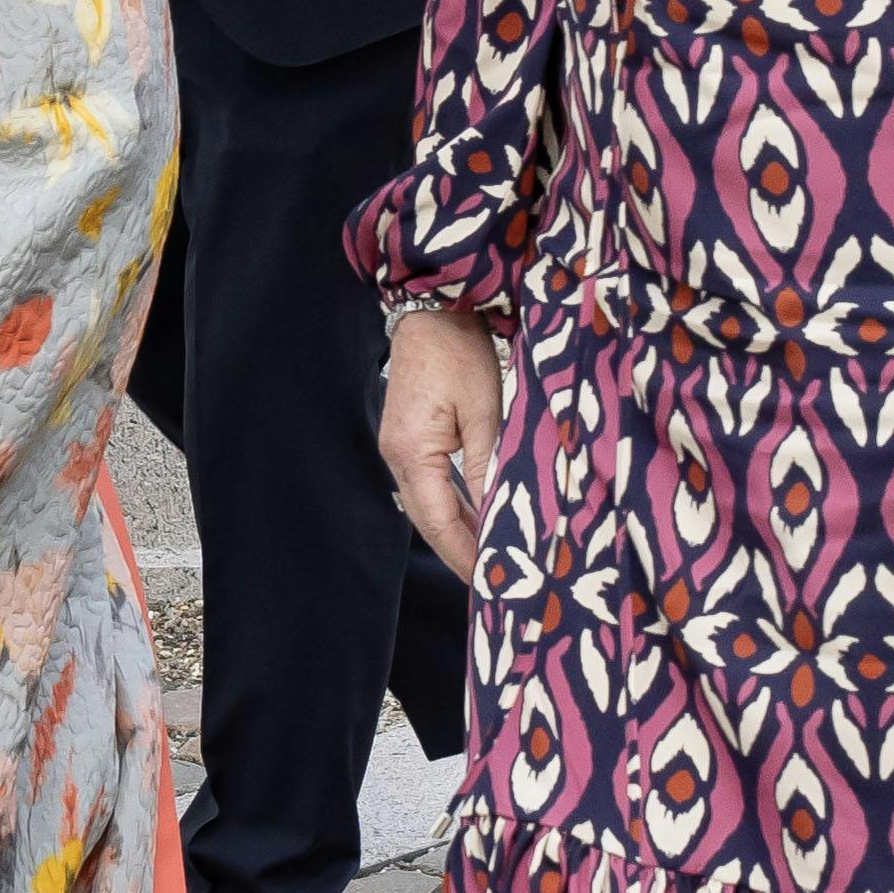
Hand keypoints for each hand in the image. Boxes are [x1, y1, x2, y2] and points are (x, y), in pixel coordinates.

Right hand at [378, 307, 504, 581]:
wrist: (433, 308)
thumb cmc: (460, 352)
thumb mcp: (485, 411)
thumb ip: (487, 469)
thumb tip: (496, 519)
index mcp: (411, 453)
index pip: (439, 522)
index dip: (465, 555)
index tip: (490, 584)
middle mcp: (397, 456)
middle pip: (427, 520)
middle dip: (459, 552)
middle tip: (493, 583)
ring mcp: (398, 446)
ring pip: (427, 504)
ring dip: (456, 531)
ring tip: (489, 558)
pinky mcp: (408, 436)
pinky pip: (429, 484)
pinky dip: (452, 505)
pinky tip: (475, 518)